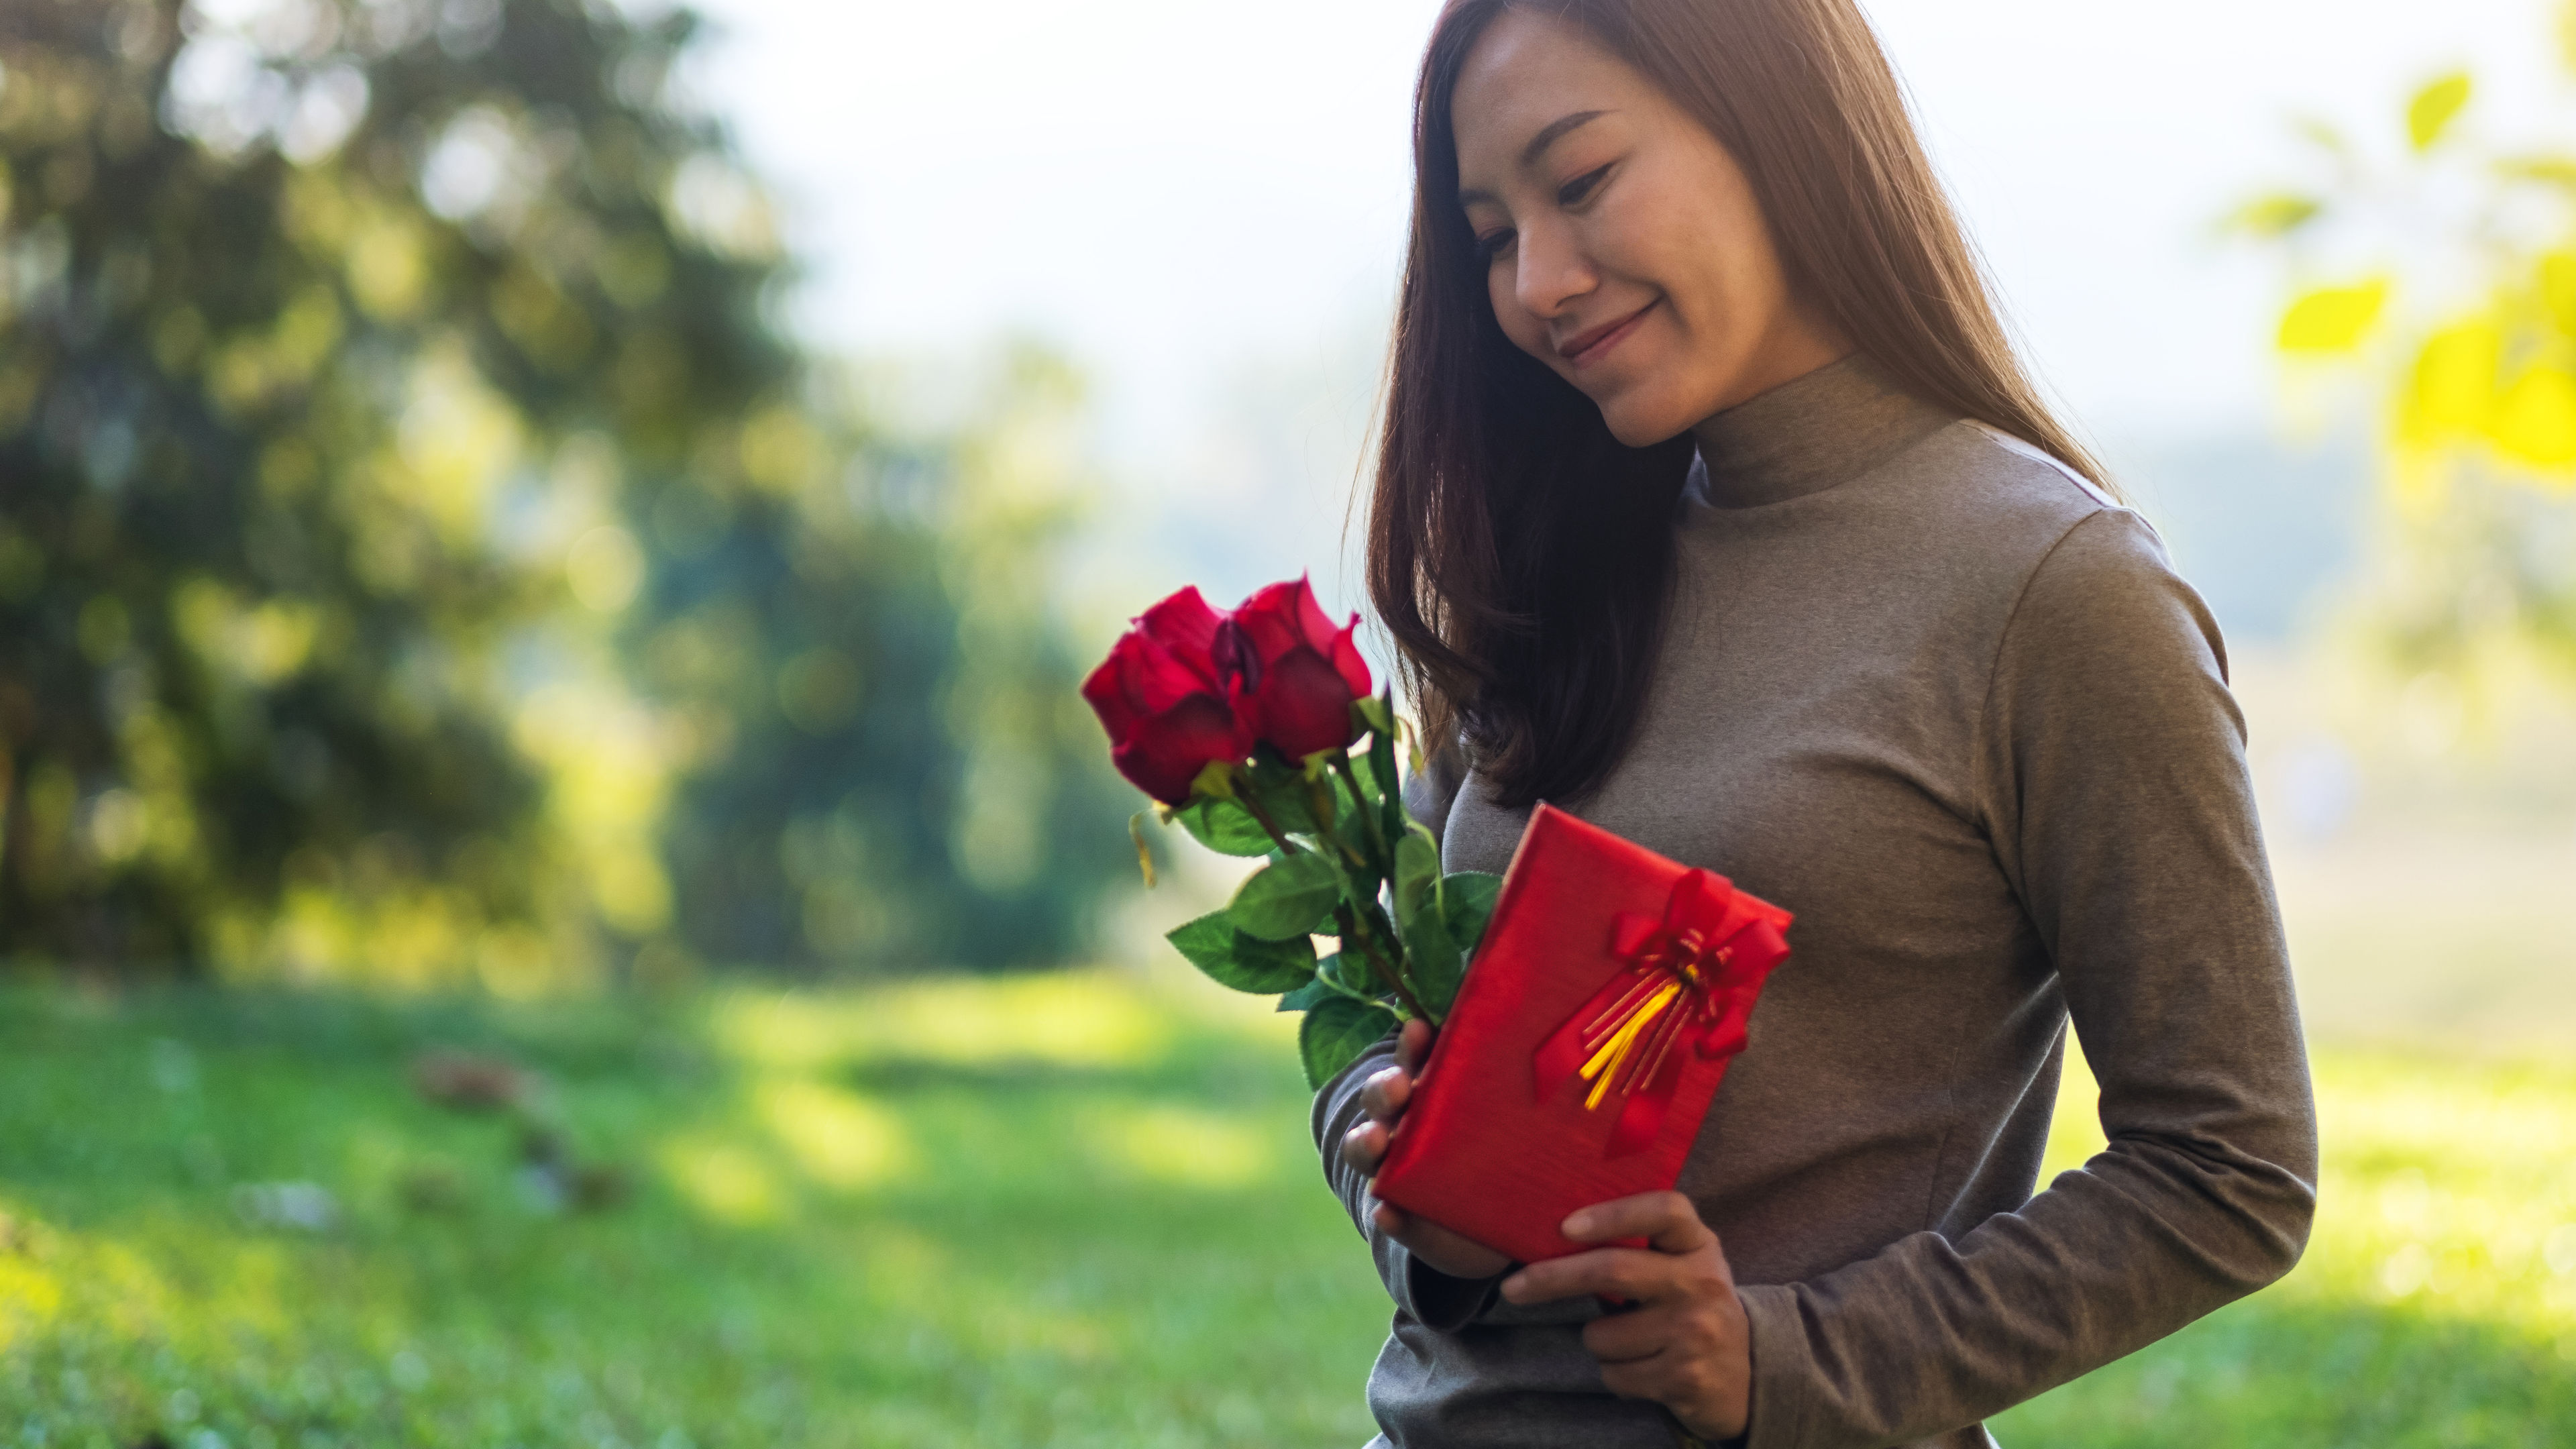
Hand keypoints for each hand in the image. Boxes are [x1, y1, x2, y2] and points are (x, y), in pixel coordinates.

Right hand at [1339, 1017, 1512, 1279]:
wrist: (1508, 1219)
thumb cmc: (1511, 1146)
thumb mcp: (1518, 1111)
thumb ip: (1524, 1085)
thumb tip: (1562, 1033)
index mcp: (1433, 1090)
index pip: (1413, 1058)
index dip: (1411, 1044)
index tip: (1418, 1030)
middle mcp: (1407, 1124)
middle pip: (1382, 1096)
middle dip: (1384, 1088)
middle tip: (1398, 1087)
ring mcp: (1398, 1170)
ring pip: (1367, 1148)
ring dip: (1366, 1141)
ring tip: (1377, 1141)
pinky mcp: (1405, 1216)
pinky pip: (1389, 1213)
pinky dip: (1387, 1213)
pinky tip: (1388, 1211)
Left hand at [1499, 1191, 1749, 1441]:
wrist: (1749, 1376)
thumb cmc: (1694, 1306)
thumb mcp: (1684, 1263)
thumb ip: (1641, 1242)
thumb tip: (1554, 1231)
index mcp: (1699, 1245)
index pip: (1665, 1210)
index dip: (1613, 1214)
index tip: (1565, 1226)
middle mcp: (1702, 1283)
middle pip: (1614, 1269)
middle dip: (1552, 1278)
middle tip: (1513, 1287)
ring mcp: (1696, 1332)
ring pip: (1602, 1334)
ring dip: (1597, 1340)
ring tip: (1629, 1339)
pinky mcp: (1684, 1377)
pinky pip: (1614, 1373)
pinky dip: (1614, 1372)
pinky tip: (1644, 1367)